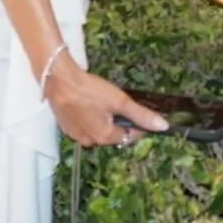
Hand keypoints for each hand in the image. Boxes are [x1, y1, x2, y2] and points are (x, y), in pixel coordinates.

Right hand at [45, 62, 169, 146]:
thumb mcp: (119, 101)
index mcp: (105, 137)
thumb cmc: (90, 90)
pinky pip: (85, 127)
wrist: (59, 80)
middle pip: (113, 135)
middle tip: (119, 104)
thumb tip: (163, 127)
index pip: (130, 137)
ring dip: (104, 121)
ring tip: (103, 102)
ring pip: (98, 131)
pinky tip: (89, 104)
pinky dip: (90, 119)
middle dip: (120, 122)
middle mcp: (90, 142)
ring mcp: (76, 136)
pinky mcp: (66, 128)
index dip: (138, 125)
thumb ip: (141, 115)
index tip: (138, 111)